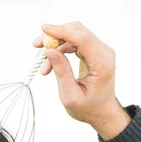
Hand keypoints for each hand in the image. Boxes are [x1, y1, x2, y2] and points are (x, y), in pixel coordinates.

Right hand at [33, 21, 129, 138]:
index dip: (62, 31)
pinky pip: (75, 41)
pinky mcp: (94, 51)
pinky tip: (51, 62)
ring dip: (56, 43)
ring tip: (43, 62)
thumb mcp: (70, 95)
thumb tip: (50, 51)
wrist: (102, 112)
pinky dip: (61, 48)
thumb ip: (61, 72)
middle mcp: (104, 53)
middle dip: (55, 35)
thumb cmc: (88, 108)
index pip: (82, 38)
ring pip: (75, 34)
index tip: (43, 29)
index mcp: (102, 64)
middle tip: (36, 46)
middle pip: (78, 31)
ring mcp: (100, 51)